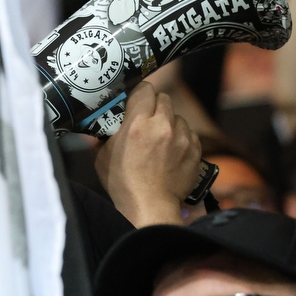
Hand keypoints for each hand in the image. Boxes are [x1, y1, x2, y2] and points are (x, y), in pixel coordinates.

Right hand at [95, 82, 201, 226]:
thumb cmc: (123, 183)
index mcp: (138, 124)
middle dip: (154, 106)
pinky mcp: (195, 149)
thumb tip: (99, 127)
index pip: (145, 89)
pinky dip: (181, 137)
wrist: (150, 206)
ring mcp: (182, 137)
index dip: (139, 94)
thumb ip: (103, 136)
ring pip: (178, 116)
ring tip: (160, 138)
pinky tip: (172, 150)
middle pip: (164, 98)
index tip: (135, 102)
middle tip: (147, 120)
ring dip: (169, 122)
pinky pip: (190, 133)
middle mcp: (162, 126)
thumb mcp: (102, 156)